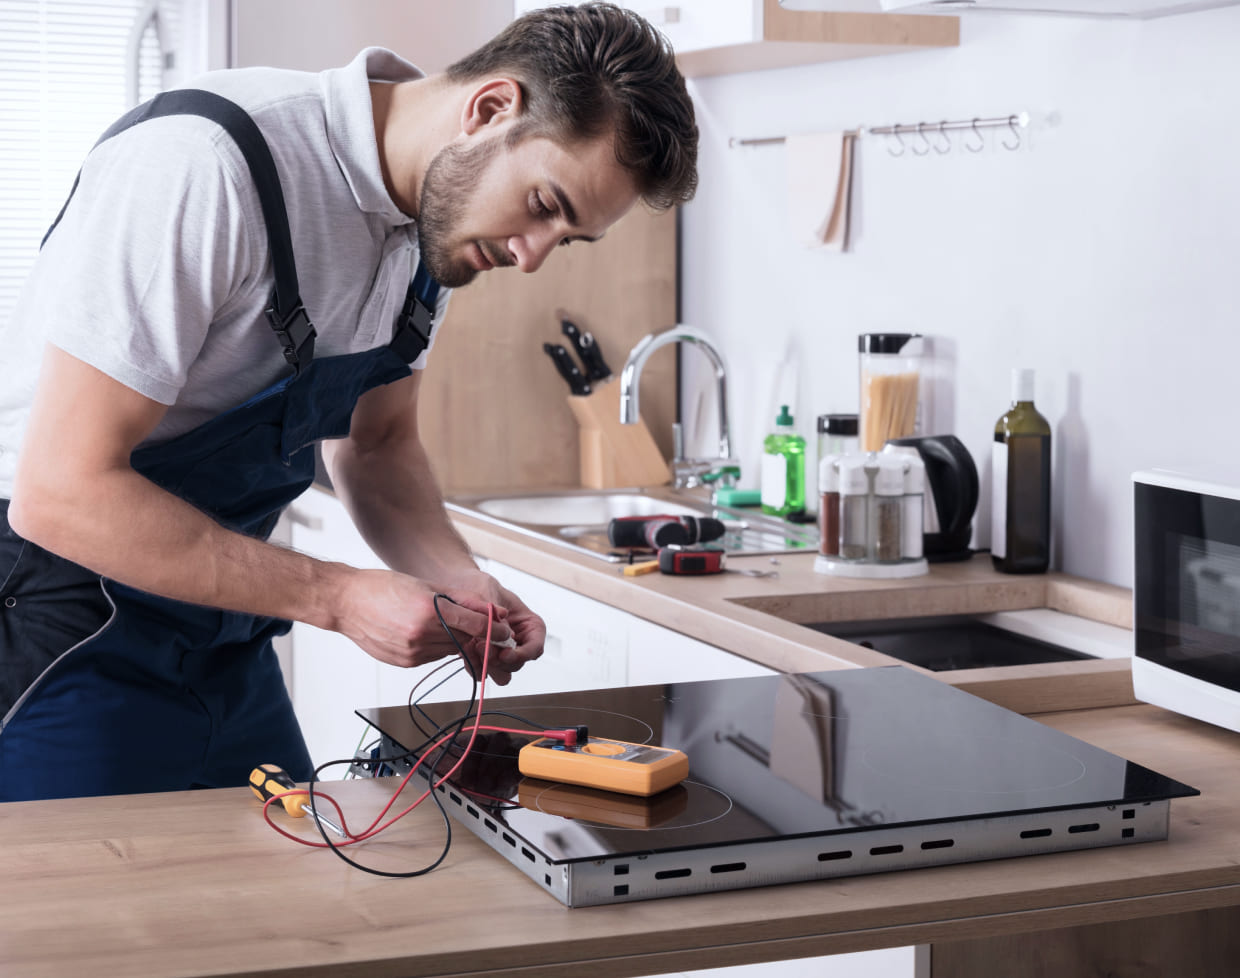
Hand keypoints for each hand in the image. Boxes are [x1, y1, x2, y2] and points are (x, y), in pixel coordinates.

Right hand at [334, 568, 505, 671]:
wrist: (346, 602)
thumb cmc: (384, 586)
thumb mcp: (426, 585)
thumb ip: (461, 600)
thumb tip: (492, 611)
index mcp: (429, 610)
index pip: (476, 625)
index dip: (495, 629)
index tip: (505, 630)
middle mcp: (422, 635)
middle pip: (465, 640)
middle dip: (479, 636)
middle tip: (488, 630)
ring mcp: (413, 652)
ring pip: (451, 650)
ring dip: (458, 641)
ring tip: (449, 626)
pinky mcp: (405, 662)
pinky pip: (433, 657)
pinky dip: (438, 647)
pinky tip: (429, 633)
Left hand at [438, 569, 546, 685]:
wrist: (457, 586)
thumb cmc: (479, 585)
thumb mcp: (489, 592)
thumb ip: (495, 613)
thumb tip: (503, 632)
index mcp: (529, 625)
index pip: (535, 647)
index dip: (522, 654)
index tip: (504, 654)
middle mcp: (518, 641)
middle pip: (517, 663)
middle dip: (500, 661)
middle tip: (483, 649)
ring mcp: (501, 651)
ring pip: (502, 673)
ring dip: (488, 666)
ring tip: (473, 649)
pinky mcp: (484, 656)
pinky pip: (483, 671)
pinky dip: (475, 665)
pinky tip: (465, 651)